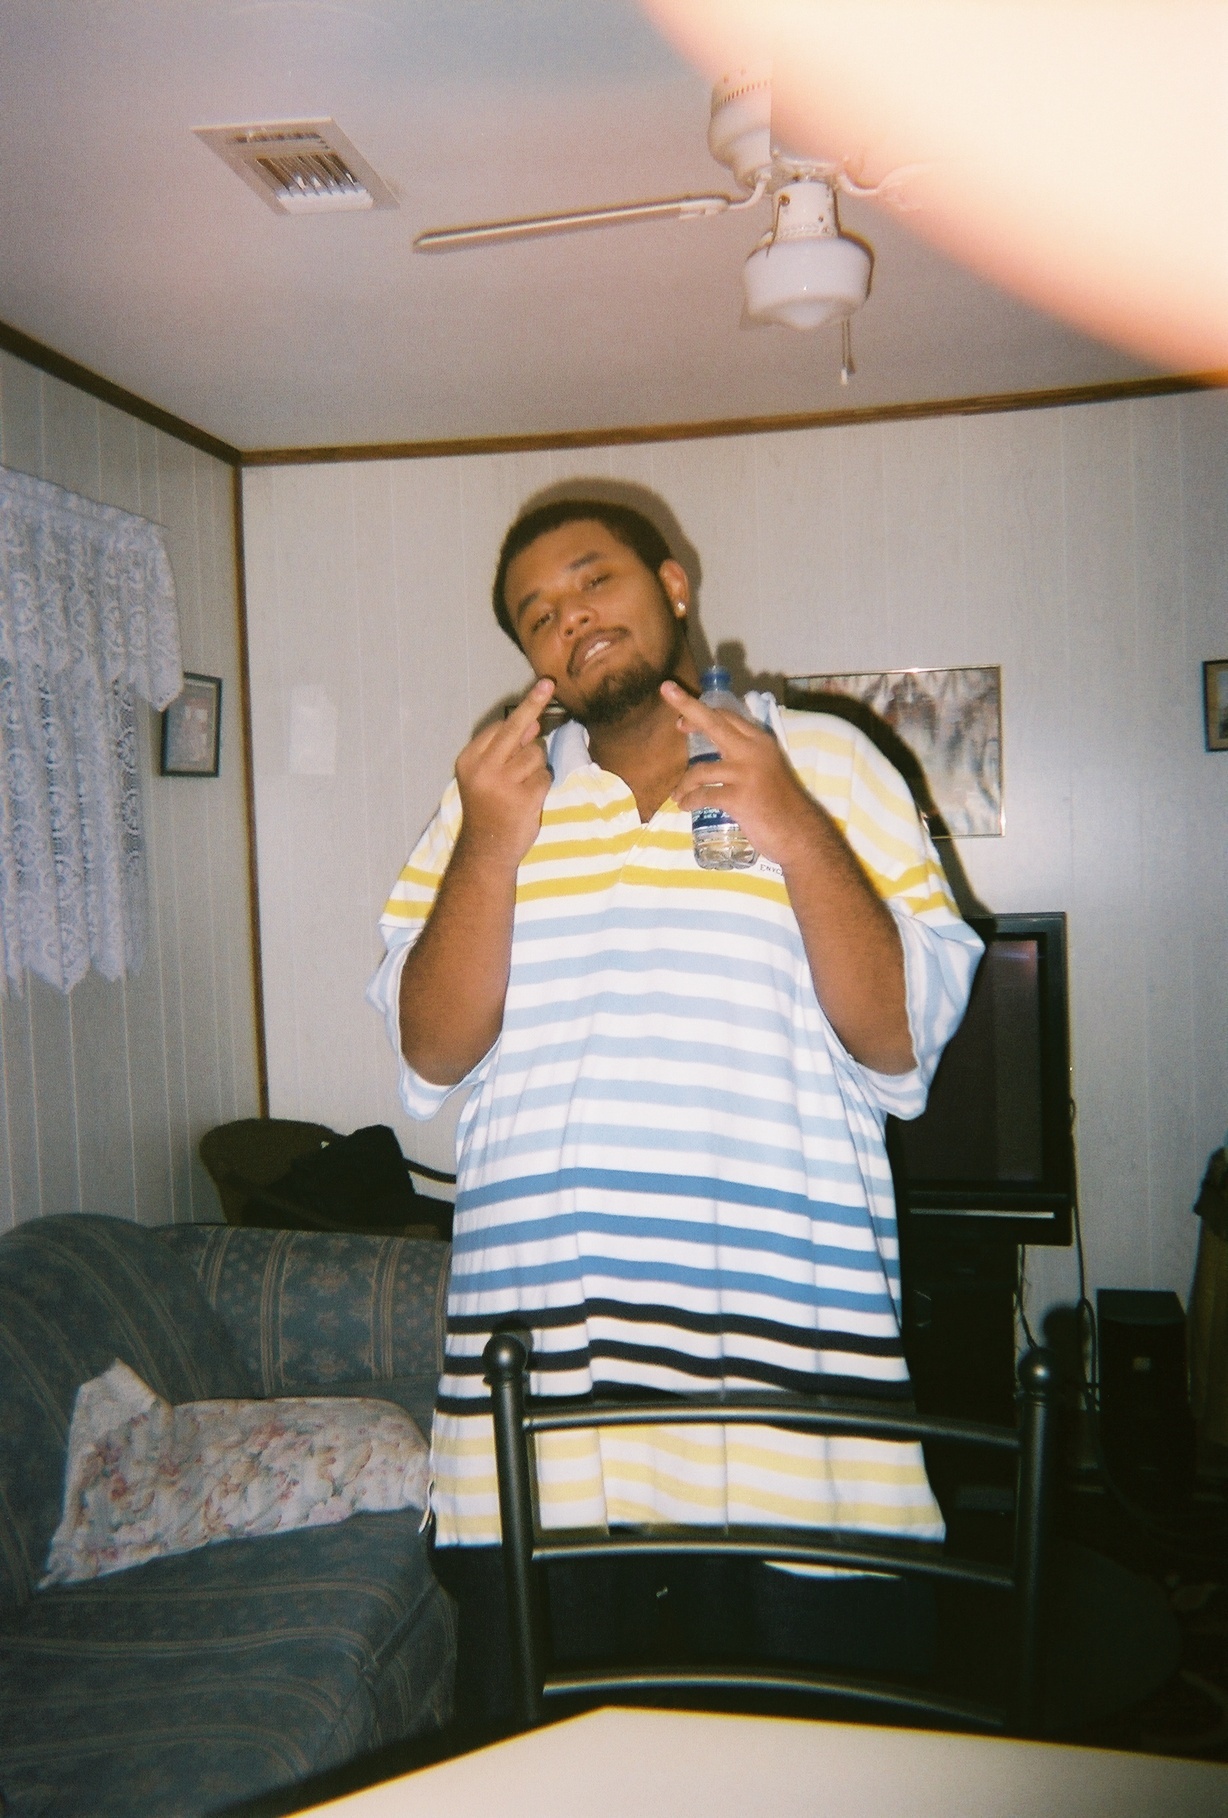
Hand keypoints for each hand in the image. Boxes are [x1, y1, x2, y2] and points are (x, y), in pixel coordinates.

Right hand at [454, 678, 554, 867]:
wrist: (486, 850)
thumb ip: (504, 751)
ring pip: (536, 754)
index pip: (499, 728)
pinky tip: (529, 799)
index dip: (523, 712)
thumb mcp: (485, 777)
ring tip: (521, 788)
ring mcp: (504, 783)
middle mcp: (483, 768)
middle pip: (516, 728)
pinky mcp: (524, 797)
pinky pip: (545, 776)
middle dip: (534, 703)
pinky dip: (542, 785)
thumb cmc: (488, 810)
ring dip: (536, 768)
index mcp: (469, 760)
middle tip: (548, 682)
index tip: (540, 688)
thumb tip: (533, 722)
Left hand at [663, 680, 818, 868]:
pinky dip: (689, 801)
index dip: (702, 714)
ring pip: (700, 770)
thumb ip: (746, 757)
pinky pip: (702, 796)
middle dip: (687, 706)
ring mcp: (745, 773)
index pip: (728, 717)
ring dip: (684, 785)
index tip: (682, 720)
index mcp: (761, 741)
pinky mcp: (738, 797)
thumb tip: (715, 753)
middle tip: (666, 690)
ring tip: (678, 795)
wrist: (799, 833)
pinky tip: (685, 806)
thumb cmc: (781, 805)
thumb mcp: (767, 770)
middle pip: (713, 722)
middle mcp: (753, 751)